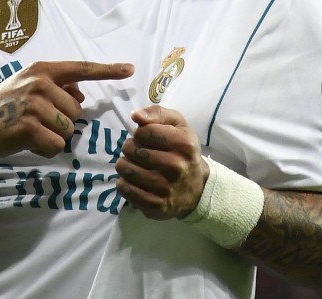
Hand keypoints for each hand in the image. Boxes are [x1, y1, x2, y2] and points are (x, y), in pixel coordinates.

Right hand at [0, 61, 132, 161]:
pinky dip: (46, 150)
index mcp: (42, 70)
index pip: (81, 69)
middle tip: (36, 121)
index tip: (130, 69)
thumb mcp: (27, 86)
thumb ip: (56, 87)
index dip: (108, 70)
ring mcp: (35, 104)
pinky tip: (28, 143)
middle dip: (62, 122)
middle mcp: (40, 83)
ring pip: (69, 129)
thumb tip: (81, 96)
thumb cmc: (3, 107)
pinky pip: (57, 145)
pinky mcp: (30, 127)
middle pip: (77, 111)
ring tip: (30, 131)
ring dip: (54, 137)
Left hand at [115, 105, 209, 219]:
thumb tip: (136, 116)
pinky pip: (126, 189)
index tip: (144, 138)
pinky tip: (132, 180)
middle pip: (132, 150)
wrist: (197, 188)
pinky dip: (124, 183)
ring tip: (132, 164)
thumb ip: (157, 114)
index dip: (139, 133)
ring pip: (126, 169)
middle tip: (136, 152)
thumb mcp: (178, 125)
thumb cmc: (183, 151)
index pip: (144, 132)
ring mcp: (167, 188)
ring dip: (124, 165)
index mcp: (184, 144)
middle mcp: (177, 166)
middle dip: (129, 148)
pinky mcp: (156, 206)